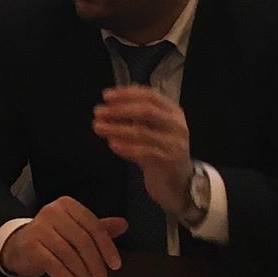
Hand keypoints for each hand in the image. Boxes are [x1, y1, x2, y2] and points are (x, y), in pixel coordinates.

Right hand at [1, 197, 129, 276]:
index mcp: (67, 205)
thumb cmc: (52, 237)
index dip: (107, 247)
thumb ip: (99, 228)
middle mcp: (52, 212)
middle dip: (96, 263)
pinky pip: (54, 264)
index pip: (93, 226)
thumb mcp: (76, 229)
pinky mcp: (31, 245)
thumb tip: (124, 224)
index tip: (115, 265)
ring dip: (83, 273)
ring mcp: (40, 228)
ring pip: (69, 254)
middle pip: (82, 240)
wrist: (19, 245)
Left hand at [91, 85, 193, 215]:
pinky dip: (125, 147)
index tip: (106, 96)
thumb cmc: (161, 151)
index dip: (127, 94)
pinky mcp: (168, 162)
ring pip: (142, 132)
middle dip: (119, 110)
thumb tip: (110, 104)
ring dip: (116, 128)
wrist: (179, 182)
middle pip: (146, 111)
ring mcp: (174, 144)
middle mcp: (176, 125)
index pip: (150, 95)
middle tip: (98, 112)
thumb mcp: (153, 129)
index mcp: (173, 111)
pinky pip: (143, 152)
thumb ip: (137, 116)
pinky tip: (112, 144)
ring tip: (98, 127)